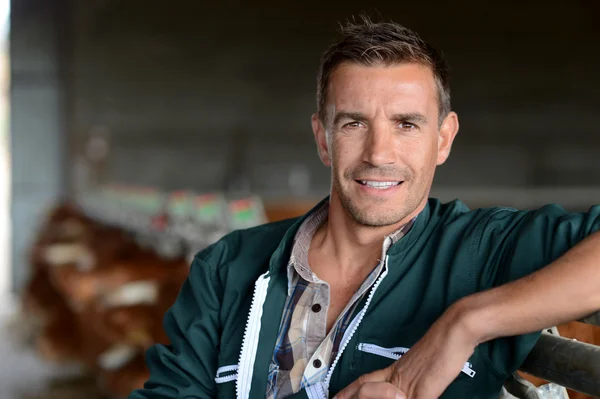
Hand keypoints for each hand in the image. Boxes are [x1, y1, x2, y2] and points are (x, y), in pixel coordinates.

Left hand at [334, 302, 478, 398]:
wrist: (455, 330)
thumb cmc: (443, 345)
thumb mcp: (422, 365)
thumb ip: (410, 378)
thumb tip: (405, 388)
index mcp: (395, 369)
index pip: (366, 381)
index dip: (349, 391)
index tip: (336, 396)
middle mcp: (397, 375)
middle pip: (366, 389)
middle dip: (350, 397)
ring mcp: (409, 384)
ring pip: (386, 398)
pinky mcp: (424, 390)